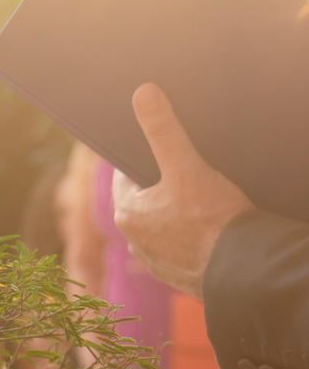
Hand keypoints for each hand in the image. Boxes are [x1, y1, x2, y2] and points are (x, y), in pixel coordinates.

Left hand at [112, 83, 251, 295]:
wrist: (241, 270)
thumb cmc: (212, 219)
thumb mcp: (186, 166)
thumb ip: (163, 129)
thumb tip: (143, 93)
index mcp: (127, 213)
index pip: (127, 176)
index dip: (146, 160)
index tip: (164, 154)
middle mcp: (134, 240)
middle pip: (145, 201)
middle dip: (162, 187)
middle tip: (187, 177)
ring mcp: (155, 261)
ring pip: (161, 226)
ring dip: (175, 215)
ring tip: (200, 204)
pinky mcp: (177, 276)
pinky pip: (178, 248)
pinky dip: (189, 238)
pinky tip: (207, 230)